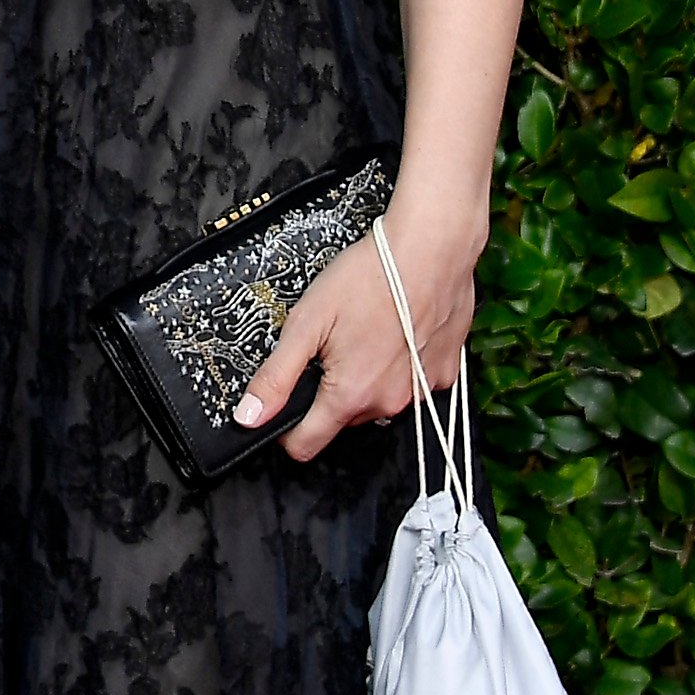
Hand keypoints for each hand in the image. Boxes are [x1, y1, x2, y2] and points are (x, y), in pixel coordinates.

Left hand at [234, 208, 483, 462]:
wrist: (431, 249)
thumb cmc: (371, 276)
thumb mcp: (306, 322)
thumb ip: (276, 376)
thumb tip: (249, 416)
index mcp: (351, 395)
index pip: (306, 445)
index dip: (286, 428)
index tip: (286, 401)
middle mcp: (389, 403)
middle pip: (342, 418)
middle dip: (331, 389)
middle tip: (332, 343)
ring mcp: (422, 391)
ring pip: (378, 399)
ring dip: (368, 376)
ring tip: (367, 330)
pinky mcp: (445, 373)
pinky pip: (413, 382)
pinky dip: (402, 365)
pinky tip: (399, 331)